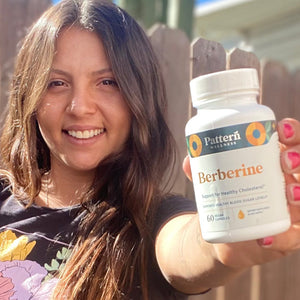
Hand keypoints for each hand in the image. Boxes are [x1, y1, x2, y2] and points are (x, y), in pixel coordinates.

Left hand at [182, 118, 299, 269]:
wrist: (228, 229)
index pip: (291, 140)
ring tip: (289, 194)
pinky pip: (294, 236)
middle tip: (284, 162)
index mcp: (272, 161)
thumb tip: (189, 161)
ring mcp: (291, 207)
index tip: (279, 130)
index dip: (292, 132)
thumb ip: (203, 171)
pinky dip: (282, 238)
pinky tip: (265, 239)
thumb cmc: (228, 195)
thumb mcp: (217, 180)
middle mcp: (288, 181)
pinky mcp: (290, 234)